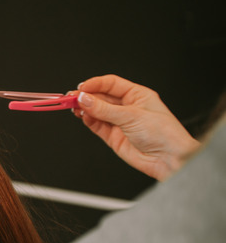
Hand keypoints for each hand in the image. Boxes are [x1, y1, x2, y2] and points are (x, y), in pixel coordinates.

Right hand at [75, 75, 199, 180]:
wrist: (168, 158)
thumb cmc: (163, 133)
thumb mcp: (131, 116)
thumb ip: (104, 109)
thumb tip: (85, 99)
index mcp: (137, 95)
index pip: (111, 84)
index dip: (95, 84)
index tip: (81, 88)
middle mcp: (127, 107)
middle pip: (101, 97)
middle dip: (86, 97)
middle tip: (73, 98)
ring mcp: (120, 122)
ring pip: (97, 112)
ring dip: (85, 109)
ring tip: (75, 108)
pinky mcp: (113, 137)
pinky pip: (97, 126)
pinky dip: (89, 121)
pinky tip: (83, 117)